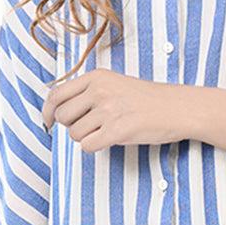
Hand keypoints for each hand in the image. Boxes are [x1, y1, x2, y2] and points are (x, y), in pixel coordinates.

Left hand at [41, 69, 189, 151]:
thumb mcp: (115, 84)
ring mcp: (109, 110)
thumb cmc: (148, 99)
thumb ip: (88, 92)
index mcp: (96, 77)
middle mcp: (100, 91)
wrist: (178, 108)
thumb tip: (59, 112)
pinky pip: (88, 146)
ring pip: (75, 134)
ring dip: (88, 138)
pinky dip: (96, 147)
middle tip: (91, 127)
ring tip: (108, 131)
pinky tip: (111, 139)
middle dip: (72, 127)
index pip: (56, 94)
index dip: (47, 111)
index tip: (47, 122)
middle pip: (63, 117)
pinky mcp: (118, 130)